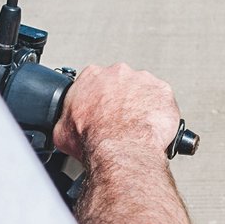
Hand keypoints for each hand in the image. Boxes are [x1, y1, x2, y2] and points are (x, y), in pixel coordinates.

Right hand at [53, 63, 179, 162]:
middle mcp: (118, 73)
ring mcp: (143, 80)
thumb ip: (65, 119)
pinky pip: (163, 100)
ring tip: (138, 126)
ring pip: (144, 90)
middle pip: (121, 83)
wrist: (120, 150)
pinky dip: (160, 112)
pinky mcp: (163, 91)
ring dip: (142, 104)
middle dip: (122, 99)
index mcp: (92, 77)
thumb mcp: (62, 132)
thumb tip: (65, 125)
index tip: (102, 110)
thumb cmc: (94, 140)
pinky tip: (153, 127)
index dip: (99, 98)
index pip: (96, 81)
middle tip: (121, 120)